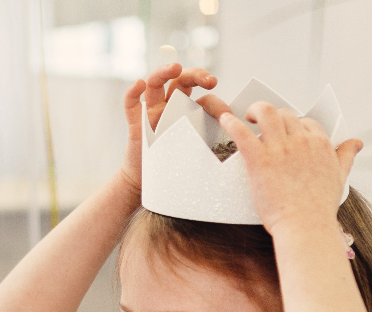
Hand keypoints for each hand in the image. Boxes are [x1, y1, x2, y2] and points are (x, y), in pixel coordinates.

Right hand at [121, 64, 229, 192]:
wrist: (149, 183)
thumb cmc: (176, 167)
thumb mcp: (200, 152)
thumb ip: (215, 142)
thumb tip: (240, 140)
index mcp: (185, 109)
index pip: (201, 95)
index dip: (215, 99)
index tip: (227, 112)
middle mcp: (168, 106)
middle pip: (180, 80)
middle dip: (195, 74)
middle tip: (211, 81)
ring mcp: (150, 113)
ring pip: (154, 84)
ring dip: (163, 72)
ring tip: (175, 67)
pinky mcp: (135, 124)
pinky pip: (130, 104)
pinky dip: (132, 92)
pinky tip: (138, 84)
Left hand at [218, 102, 362, 236]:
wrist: (306, 226)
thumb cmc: (320, 208)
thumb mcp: (339, 177)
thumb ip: (346, 156)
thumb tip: (357, 142)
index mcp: (320, 144)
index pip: (306, 122)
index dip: (294, 125)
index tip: (286, 133)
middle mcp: (301, 141)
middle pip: (285, 115)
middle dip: (274, 117)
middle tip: (263, 126)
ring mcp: (280, 149)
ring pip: (266, 113)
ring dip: (254, 110)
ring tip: (246, 117)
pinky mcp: (260, 160)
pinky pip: (242, 133)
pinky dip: (231, 123)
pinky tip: (225, 120)